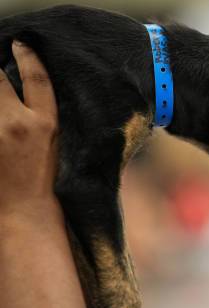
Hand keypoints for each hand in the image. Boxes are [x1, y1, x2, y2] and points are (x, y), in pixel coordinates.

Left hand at [0, 40, 58, 220]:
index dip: (28, 57)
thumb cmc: (44, 183)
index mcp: (45, 124)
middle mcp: (18, 124)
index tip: (20, 45)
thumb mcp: (55, 147)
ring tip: (0, 105)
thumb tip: (25, 96)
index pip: (37, 78)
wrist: (23, 214)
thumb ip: (43, 120)